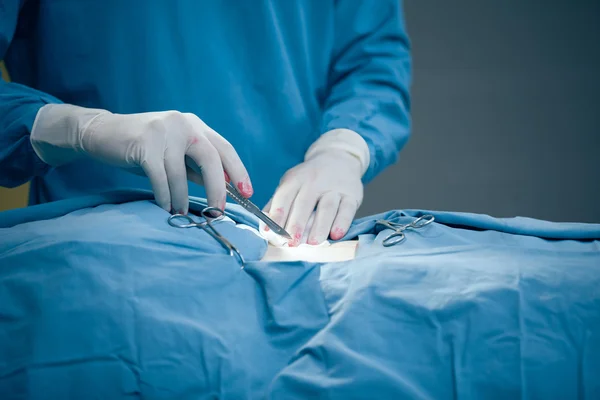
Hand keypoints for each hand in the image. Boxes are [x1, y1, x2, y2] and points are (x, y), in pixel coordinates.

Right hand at [31, 104, 252, 213]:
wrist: (101, 133)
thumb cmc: (143, 148)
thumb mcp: (174, 154)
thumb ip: (196, 167)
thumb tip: (223, 188)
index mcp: (195, 124)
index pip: (224, 148)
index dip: (238, 171)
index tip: (247, 192)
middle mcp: (183, 123)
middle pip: (210, 159)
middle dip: (217, 189)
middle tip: (218, 211)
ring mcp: (163, 131)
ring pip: (181, 174)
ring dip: (182, 198)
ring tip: (181, 212)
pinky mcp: (144, 143)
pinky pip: (160, 177)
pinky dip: (164, 196)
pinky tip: (165, 206)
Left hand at [262, 149, 363, 246]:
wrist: (338, 158)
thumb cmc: (309, 179)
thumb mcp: (290, 184)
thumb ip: (277, 204)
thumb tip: (264, 227)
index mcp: (295, 179)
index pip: (284, 197)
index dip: (276, 215)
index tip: (269, 233)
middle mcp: (314, 181)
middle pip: (304, 203)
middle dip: (297, 224)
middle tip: (291, 244)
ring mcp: (334, 187)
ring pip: (327, 207)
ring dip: (320, 226)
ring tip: (313, 243)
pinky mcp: (352, 195)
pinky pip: (347, 209)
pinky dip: (342, 222)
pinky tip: (336, 234)